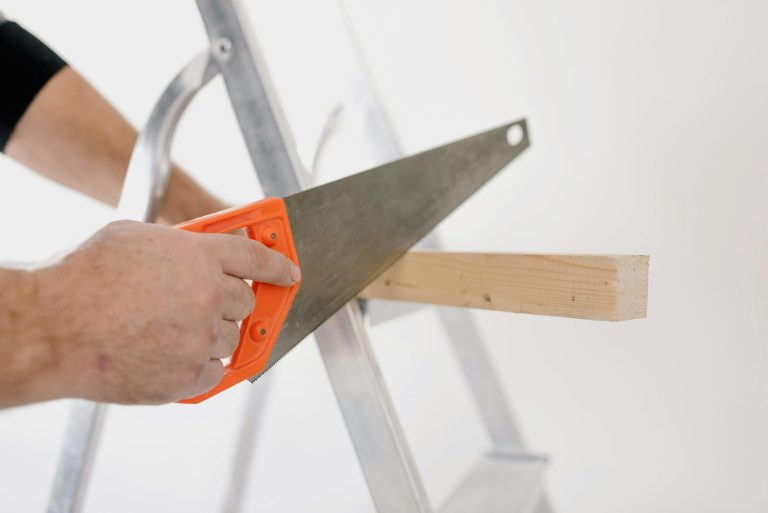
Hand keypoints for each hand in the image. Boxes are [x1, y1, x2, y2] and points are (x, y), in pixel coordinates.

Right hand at [34, 220, 299, 403]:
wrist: (53, 329)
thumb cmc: (83, 280)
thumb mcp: (135, 238)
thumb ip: (178, 244)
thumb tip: (196, 248)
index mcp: (200, 257)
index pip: (256, 258)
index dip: (278, 265)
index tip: (290, 274)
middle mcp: (210, 296)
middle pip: (246, 302)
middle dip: (231, 302)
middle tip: (206, 305)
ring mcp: (202, 338)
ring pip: (232, 339)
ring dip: (213, 335)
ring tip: (172, 331)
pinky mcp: (188, 376)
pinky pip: (214, 372)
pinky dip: (199, 366)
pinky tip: (169, 356)